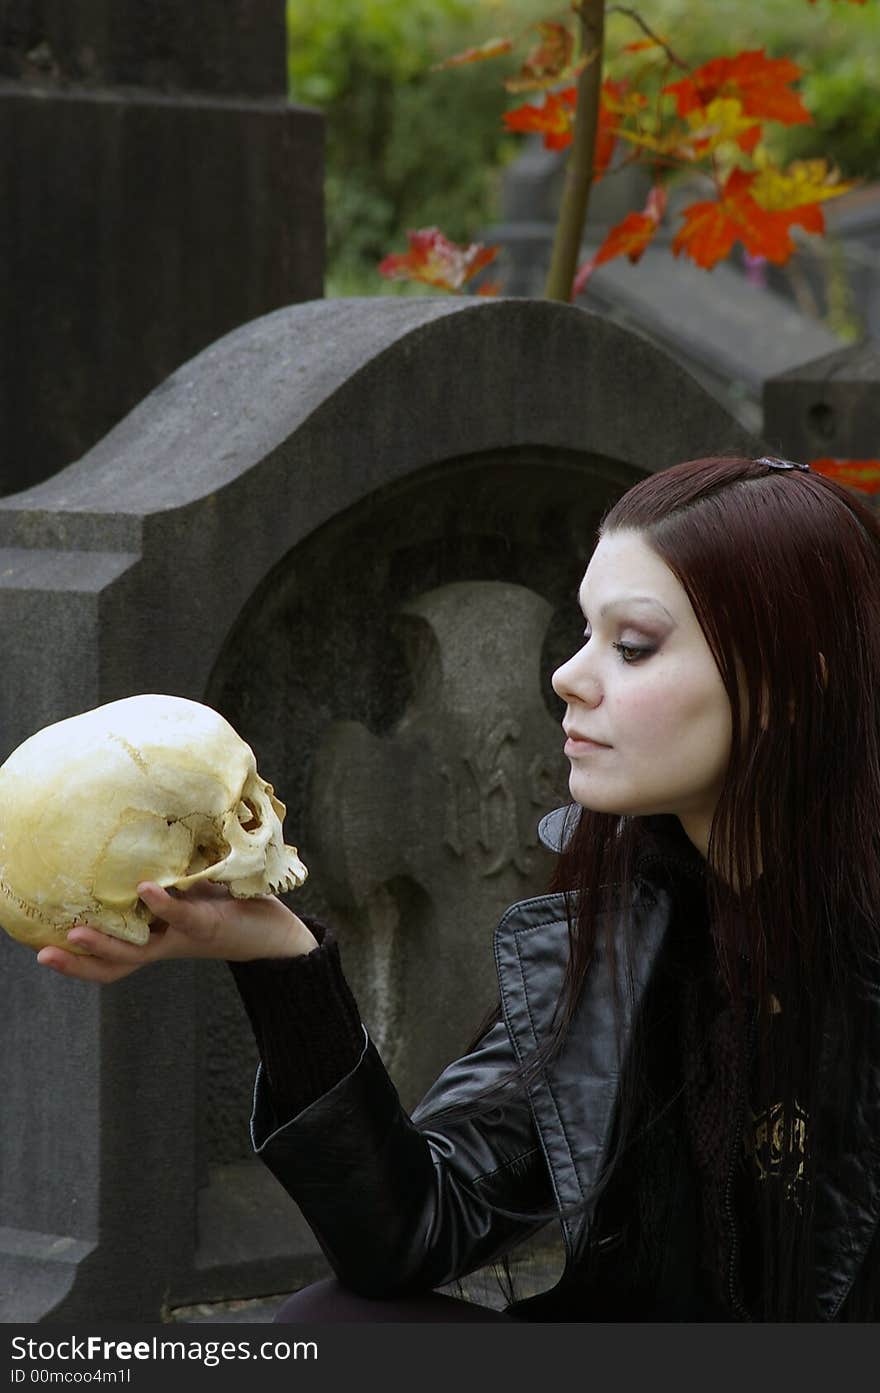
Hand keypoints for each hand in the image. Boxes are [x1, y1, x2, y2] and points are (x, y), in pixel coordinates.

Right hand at [36, 881, 317, 984]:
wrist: (278, 930)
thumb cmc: (230, 905)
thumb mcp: (192, 889)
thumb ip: (167, 876)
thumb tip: (138, 842)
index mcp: (156, 938)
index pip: (112, 954)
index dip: (78, 959)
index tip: (43, 948)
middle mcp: (165, 944)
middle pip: (115, 963)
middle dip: (78, 961)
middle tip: (43, 953)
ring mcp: (185, 937)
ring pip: (139, 950)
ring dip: (107, 943)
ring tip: (77, 932)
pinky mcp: (210, 924)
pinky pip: (181, 915)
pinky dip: (162, 902)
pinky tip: (145, 887)